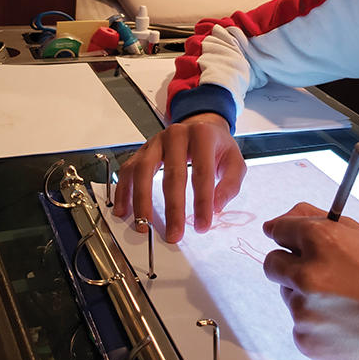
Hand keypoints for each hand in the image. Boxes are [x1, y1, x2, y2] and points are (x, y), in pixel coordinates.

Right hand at [113, 113, 244, 242]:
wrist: (201, 126)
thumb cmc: (216, 146)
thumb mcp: (235, 161)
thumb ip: (230, 184)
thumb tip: (216, 207)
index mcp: (202, 135)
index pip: (202, 172)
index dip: (202, 201)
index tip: (202, 225)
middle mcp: (176, 135)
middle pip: (172, 173)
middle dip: (173, 208)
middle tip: (174, 233)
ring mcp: (155, 142)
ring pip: (143, 170)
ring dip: (142, 201)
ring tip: (144, 225)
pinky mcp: (142, 150)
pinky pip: (128, 170)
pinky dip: (124, 191)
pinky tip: (124, 210)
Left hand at [262, 202, 358, 359]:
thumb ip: (317, 221)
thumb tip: (280, 221)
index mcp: (321, 241)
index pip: (279, 229)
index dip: (287, 234)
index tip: (289, 240)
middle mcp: (307, 275)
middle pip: (272, 263)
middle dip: (289, 263)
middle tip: (320, 272)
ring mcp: (305, 311)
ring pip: (289, 295)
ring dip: (307, 295)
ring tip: (347, 301)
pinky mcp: (307, 340)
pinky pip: (300, 325)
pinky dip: (317, 323)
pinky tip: (347, 321)